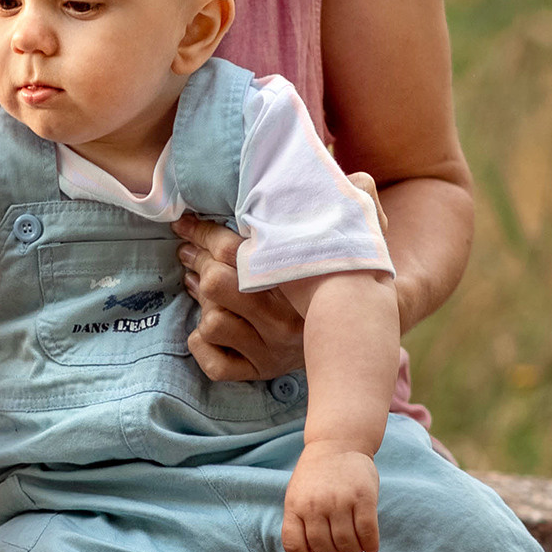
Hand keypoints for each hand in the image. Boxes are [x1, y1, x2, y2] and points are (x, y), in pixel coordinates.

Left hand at [177, 169, 392, 381]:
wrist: (366, 336)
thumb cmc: (351, 276)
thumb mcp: (364, 236)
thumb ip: (362, 203)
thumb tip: (357, 178)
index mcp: (302, 284)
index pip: (235, 251)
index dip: (202, 232)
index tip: (186, 223)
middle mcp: (284, 322)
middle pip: (217, 283)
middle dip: (197, 260)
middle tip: (189, 250)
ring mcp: (269, 351)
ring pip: (212, 321)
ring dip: (202, 302)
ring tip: (201, 285)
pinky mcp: (258, 373)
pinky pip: (215, 364)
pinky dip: (202, 345)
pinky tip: (208, 328)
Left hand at [282, 443, 380, 551]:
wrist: (338, 443)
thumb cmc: (317, 475)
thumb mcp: (298, 494)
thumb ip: (301, 519)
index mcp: (295, 505)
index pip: (294, 544)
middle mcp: (316, 505)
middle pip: (324, 548)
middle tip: (340, 545)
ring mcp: (340, 501)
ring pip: (346, 544)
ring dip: (352, 550)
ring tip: (355, 544)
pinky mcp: (364, 498)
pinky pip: (367, 532)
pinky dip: (370, 545)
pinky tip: (370, 546)